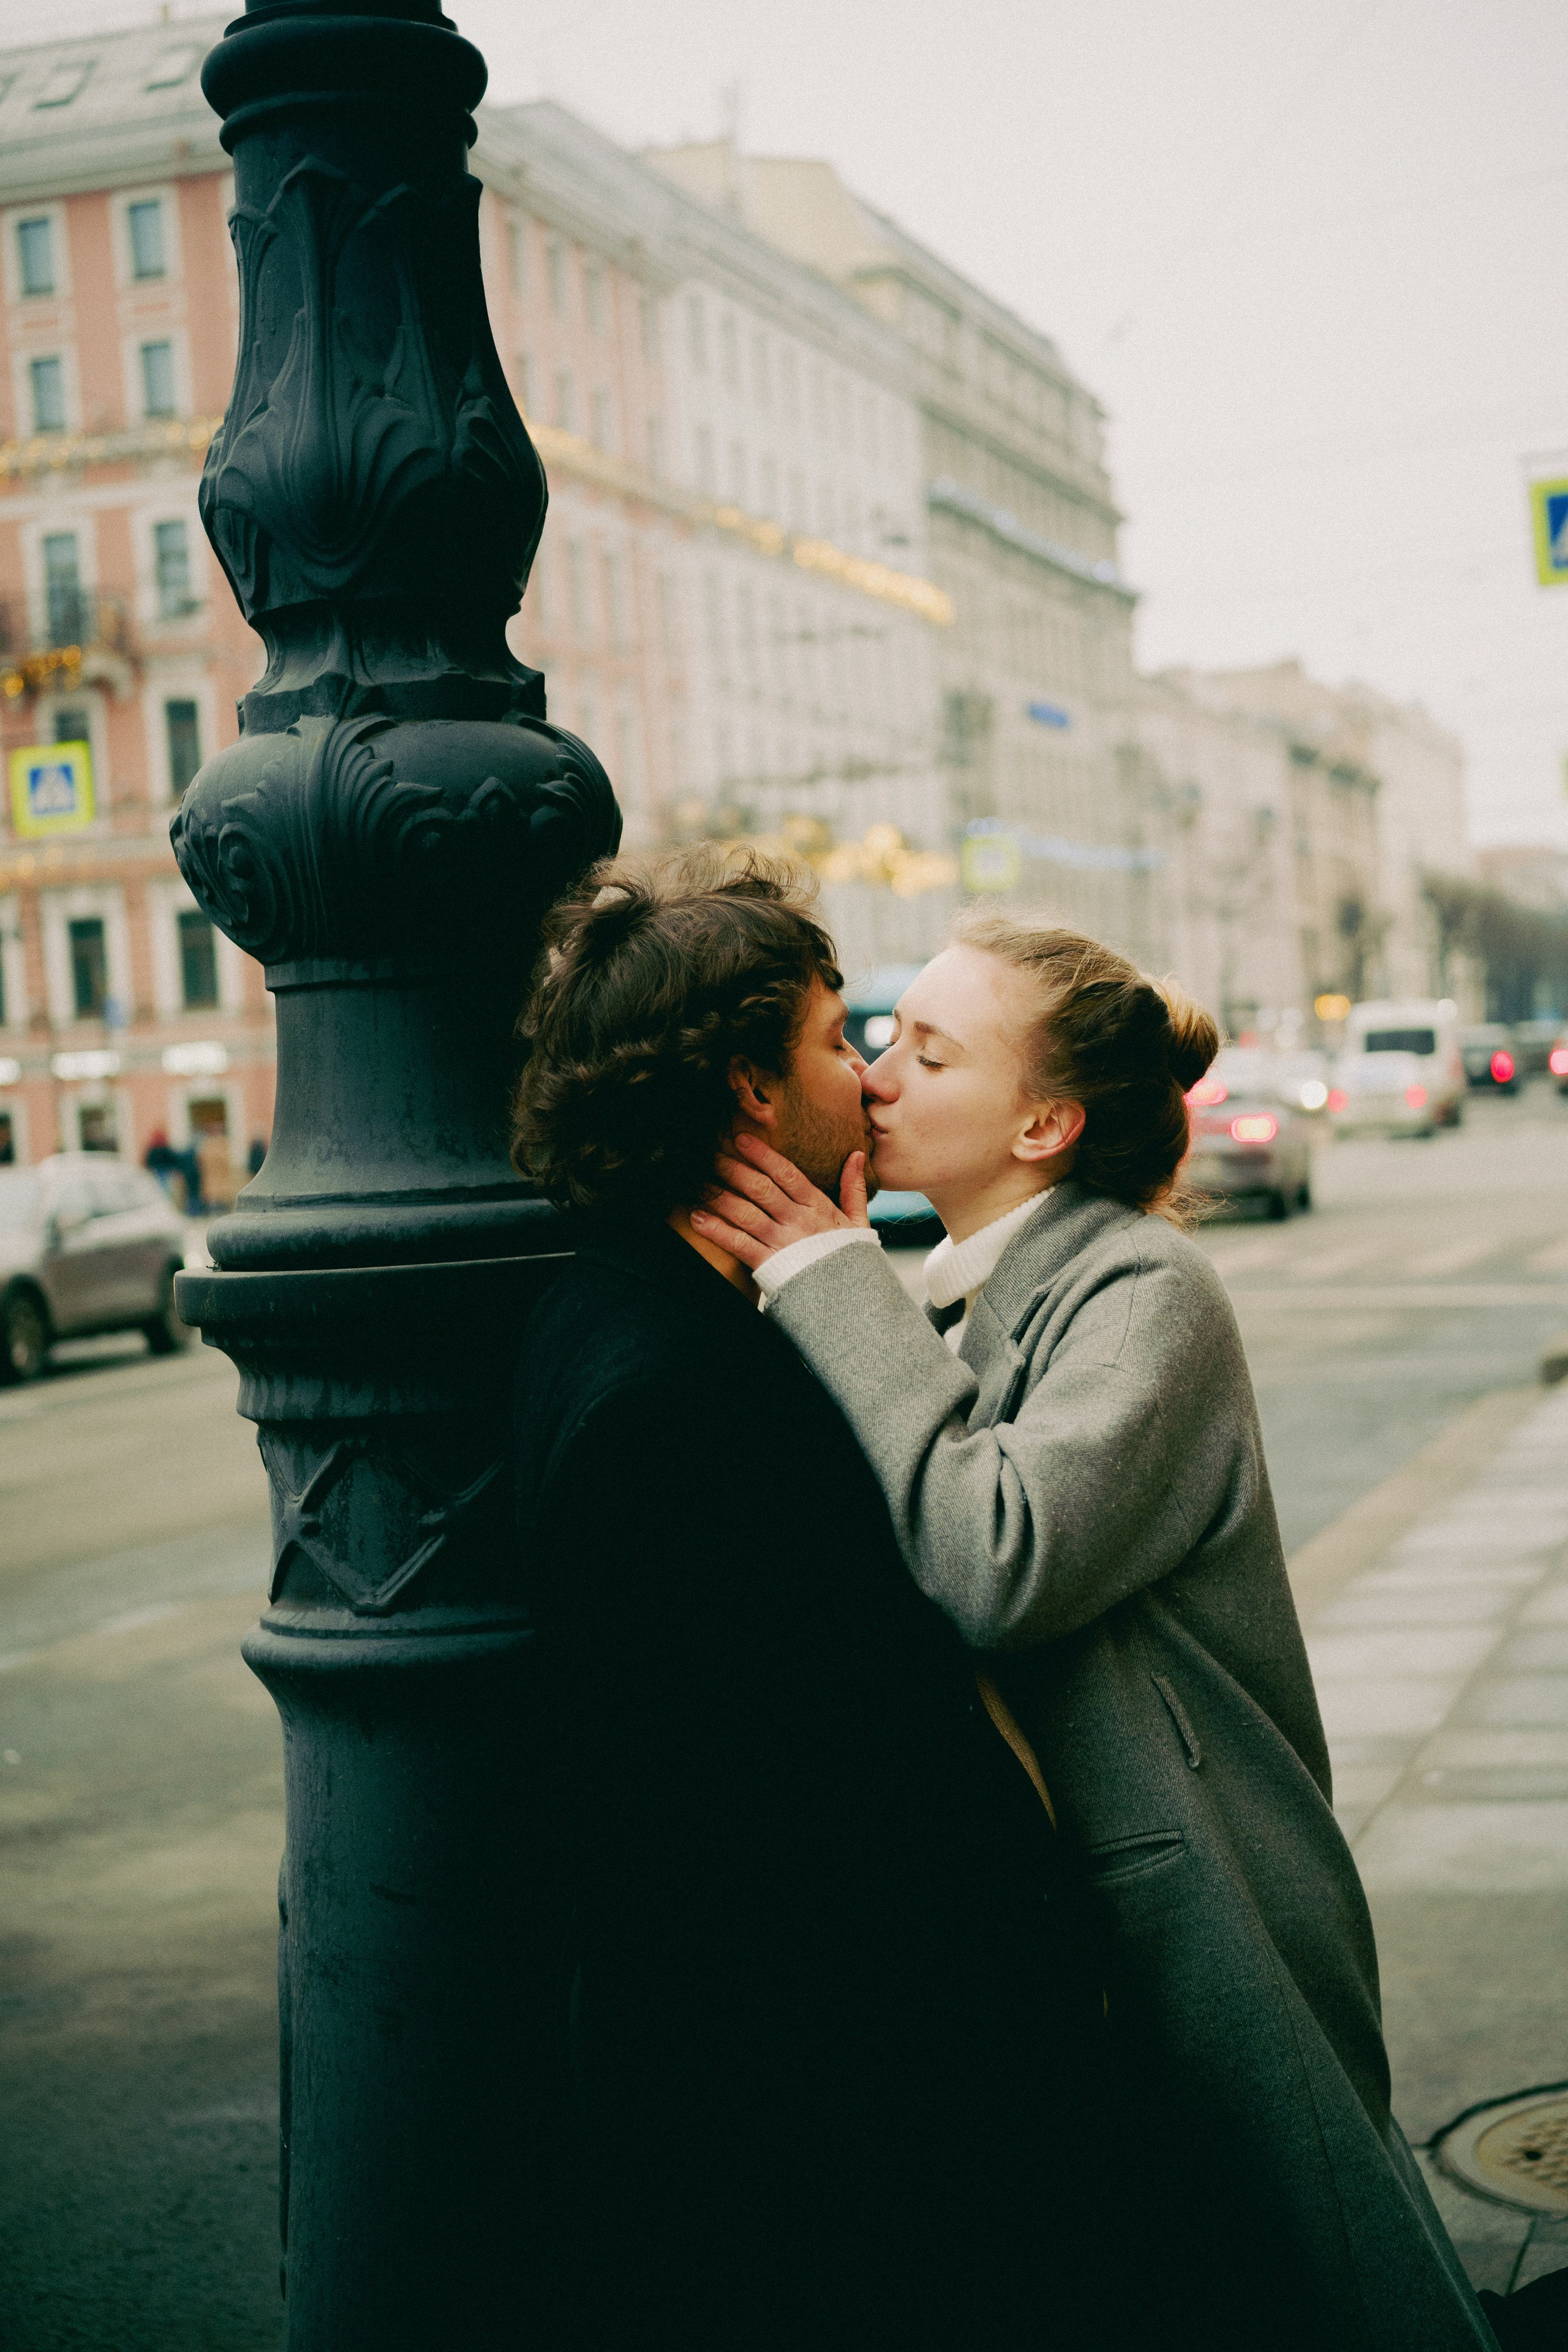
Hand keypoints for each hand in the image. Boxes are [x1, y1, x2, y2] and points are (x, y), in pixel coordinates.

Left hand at [690, 1132, 870, 1269]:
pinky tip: (697, 1218)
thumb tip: (857, 1155)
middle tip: (711, 1154)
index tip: (742, 1139)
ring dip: (719, 1196)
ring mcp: (781, 1243)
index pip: (787, 1174)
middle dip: (734, 1169)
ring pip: (746, 1213)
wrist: (850, 1301)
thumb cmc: (852, 1259)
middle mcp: (797, 1222)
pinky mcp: (768, 1265)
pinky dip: (716, 1230)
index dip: (763, 1155)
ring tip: (698, 1182)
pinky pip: (738, 1244)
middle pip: (761, 1190)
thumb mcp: (858, 1222)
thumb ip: (853, 1188)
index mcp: (818, 1208)